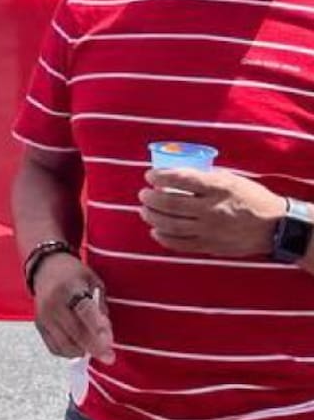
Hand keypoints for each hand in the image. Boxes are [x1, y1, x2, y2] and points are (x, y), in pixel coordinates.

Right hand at [32, 252, 113, 363]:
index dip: (98, 328)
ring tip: (93, 347)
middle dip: (94, 348)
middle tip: (109, 357)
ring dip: (82, 350)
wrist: (46, 268)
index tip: (109, 343)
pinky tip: (78, 346)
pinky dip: (68, 352)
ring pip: (64, 344)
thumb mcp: (92, 282)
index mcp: (69, 287)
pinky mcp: (39, 325)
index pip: (84, 311)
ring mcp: (43, 315)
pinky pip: (54, 347)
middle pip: (75, 332)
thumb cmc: (73, 275)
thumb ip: (100, 307)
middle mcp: (52, 303)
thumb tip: (105, 336)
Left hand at [140, 168, 284, 256]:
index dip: (160, 176)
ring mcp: (210, 230)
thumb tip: (174, 173)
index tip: (150, 176)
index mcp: (219, 188)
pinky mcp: (210, 246)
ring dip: (151, 216)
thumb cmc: (251, 198)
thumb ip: (204, 177)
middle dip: (150, 197)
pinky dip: (163, 237)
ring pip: (171, 224)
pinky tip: (155, 230)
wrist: (276, 227)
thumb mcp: (231, 179)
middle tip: (143, 194)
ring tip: (144, 210)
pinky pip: (180, 244)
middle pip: (171, 203)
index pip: (182, 179)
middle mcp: (212, 209)